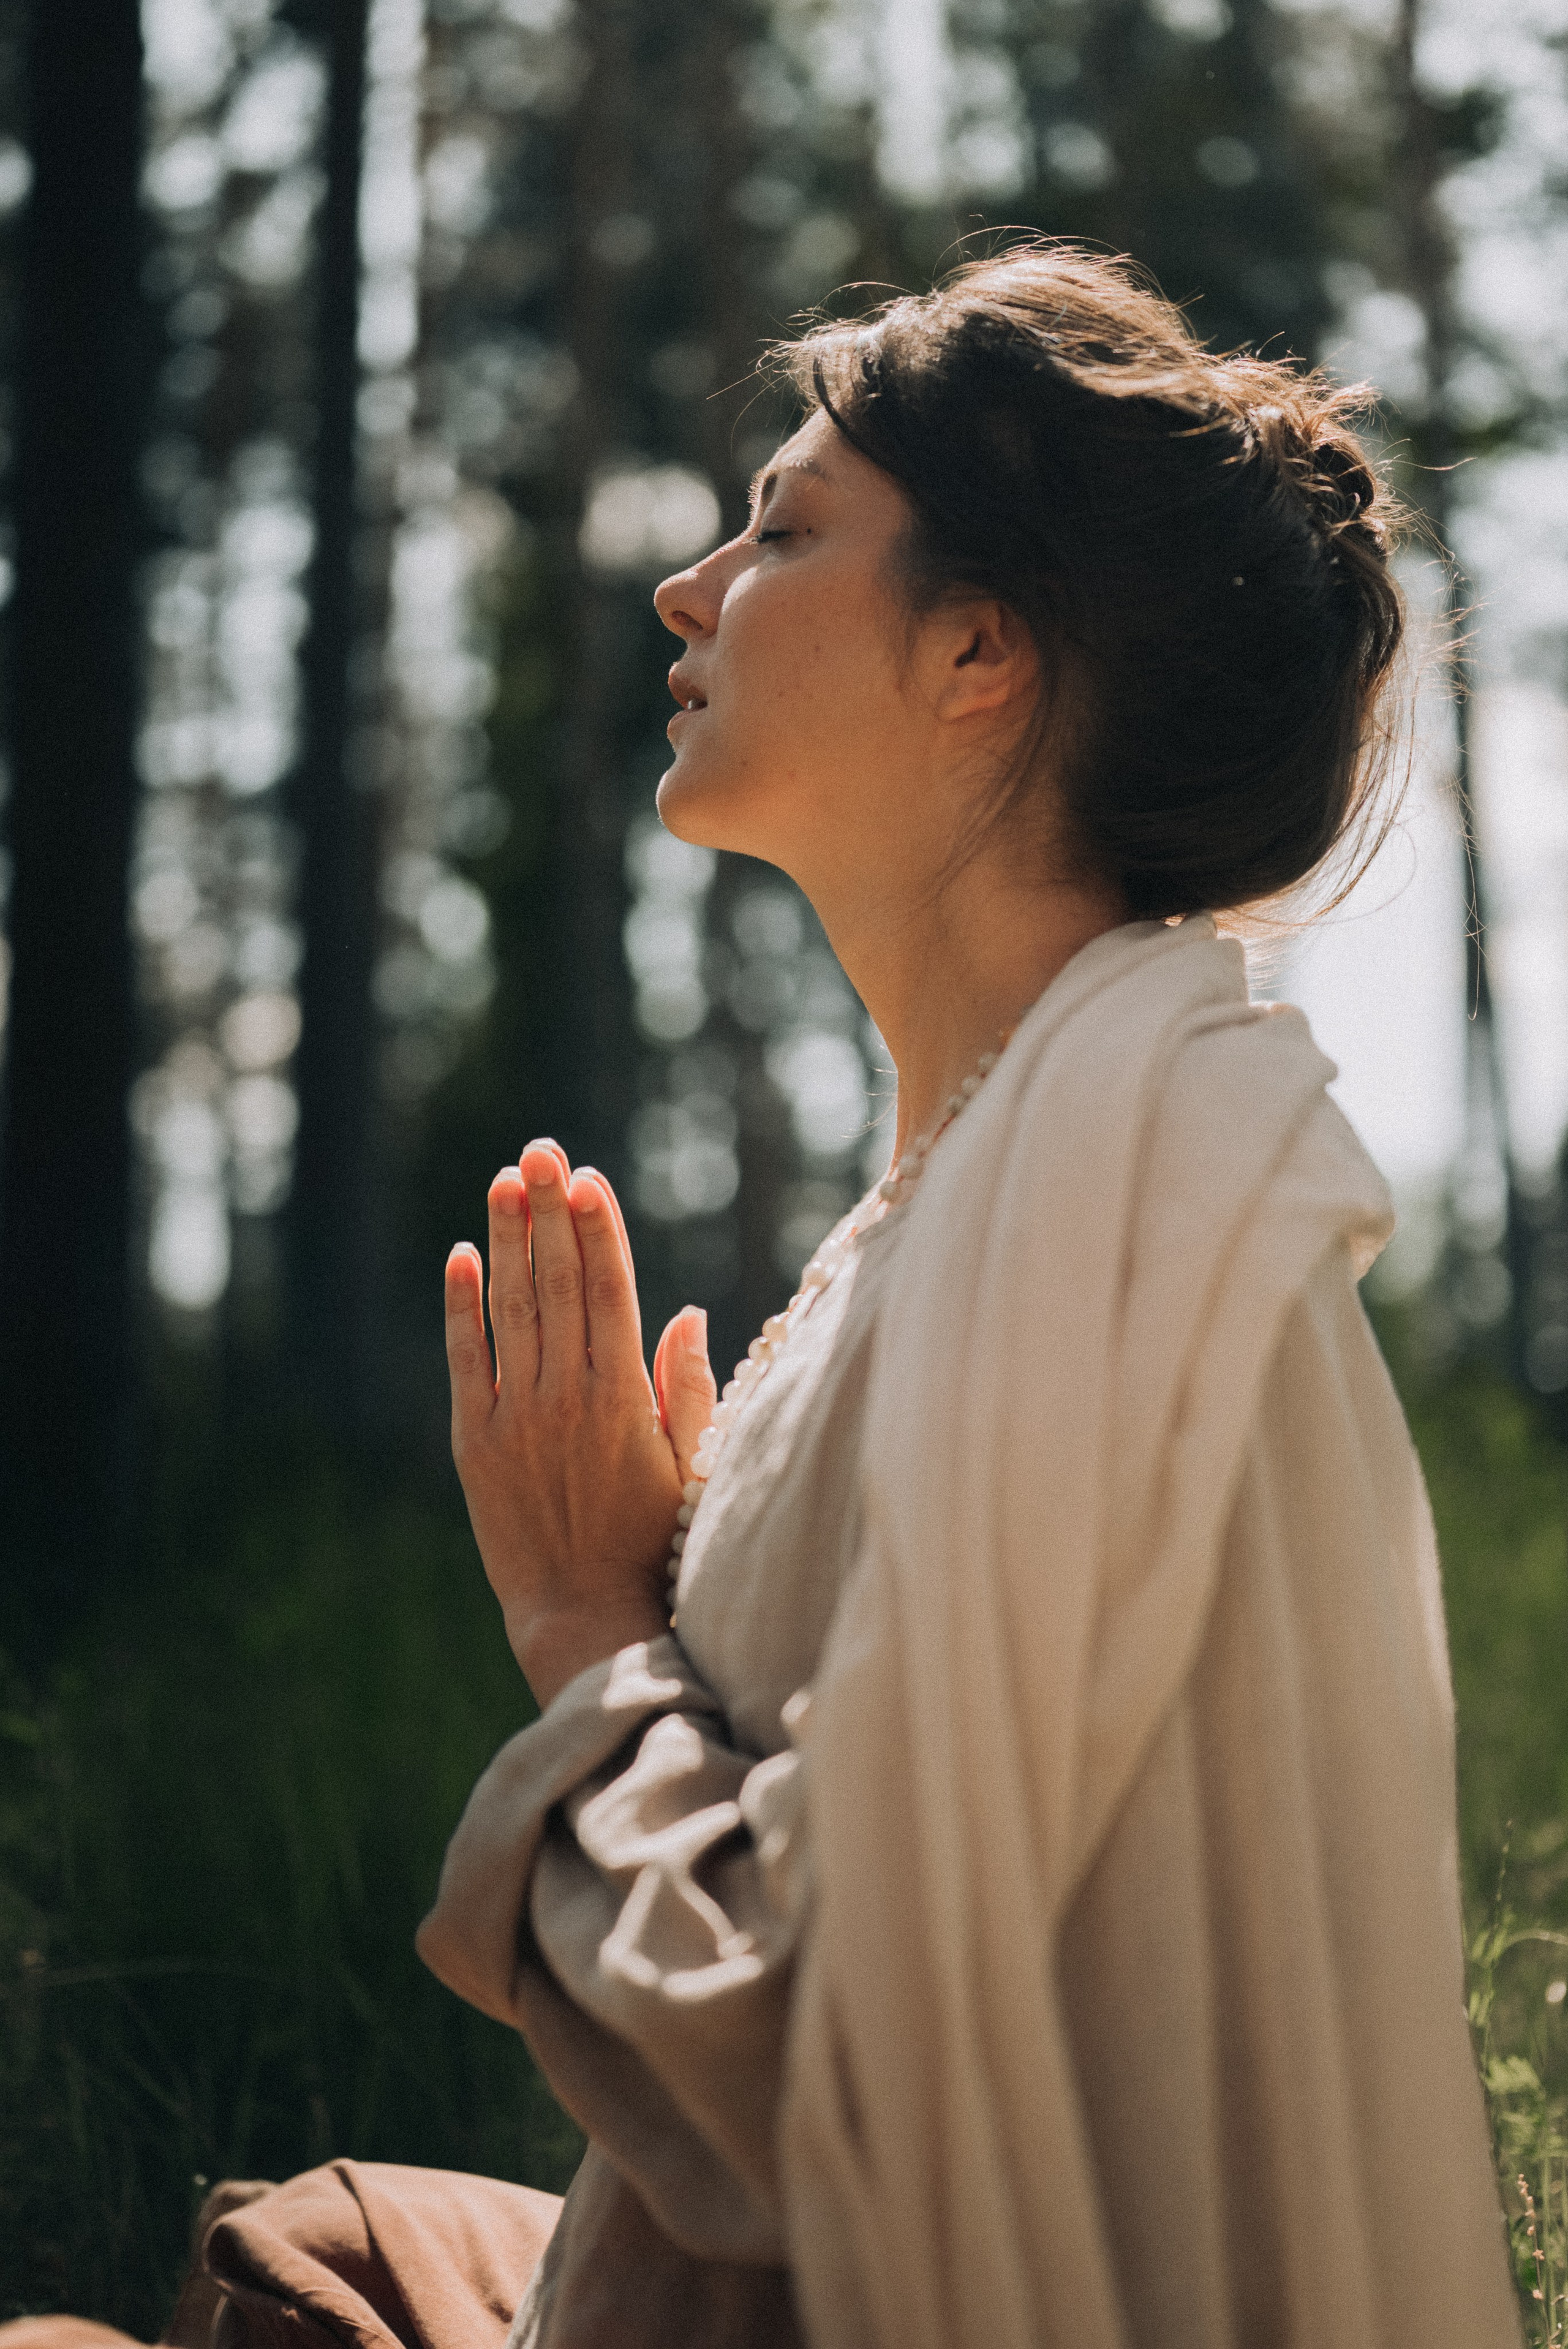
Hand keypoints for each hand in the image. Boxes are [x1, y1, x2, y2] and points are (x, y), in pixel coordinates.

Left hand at [444, 1139, 717, 1706]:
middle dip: (549, 1210)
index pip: (609, 1288)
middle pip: (557, 1282)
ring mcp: (516, 1417)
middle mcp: (567, 1397)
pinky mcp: (477, 1442)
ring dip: (508, 1239)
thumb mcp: (693, 1463)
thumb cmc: (655, 1540)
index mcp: (624, 1398)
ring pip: (512, 1308)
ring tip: (505, 1180)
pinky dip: (462, 1305)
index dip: (597, 1227)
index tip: (587, 1176)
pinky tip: (463, 1254)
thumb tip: (687, 1311)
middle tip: (540, 1150)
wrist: (585, 1618)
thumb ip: (688, 1385)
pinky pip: (466, 1358)